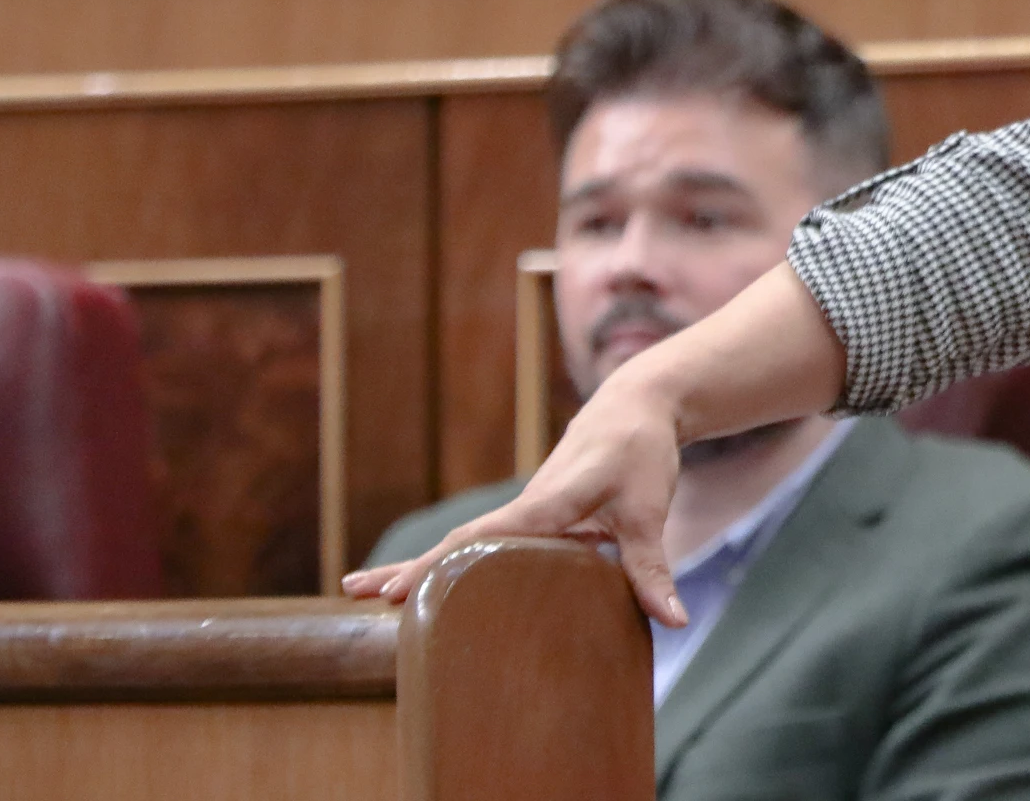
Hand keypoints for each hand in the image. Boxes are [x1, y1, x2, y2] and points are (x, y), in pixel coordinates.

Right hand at [340, 364, 691, 625]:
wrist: (635, 407)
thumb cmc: (641, 454)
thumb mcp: (651, 512)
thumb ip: (652, 569)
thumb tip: (672, 622)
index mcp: (546, 504)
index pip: (484, 540)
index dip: (442, 566)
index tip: (398, 589)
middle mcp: (526, 507)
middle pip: (458, 543)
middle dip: (411, 568)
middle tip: (357, 594)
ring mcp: (524, 511)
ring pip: (464, 541)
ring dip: (420, 564)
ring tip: (367, 593)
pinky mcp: (532, 515)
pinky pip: (484, 541)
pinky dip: (451, 560)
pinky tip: (431, 583)